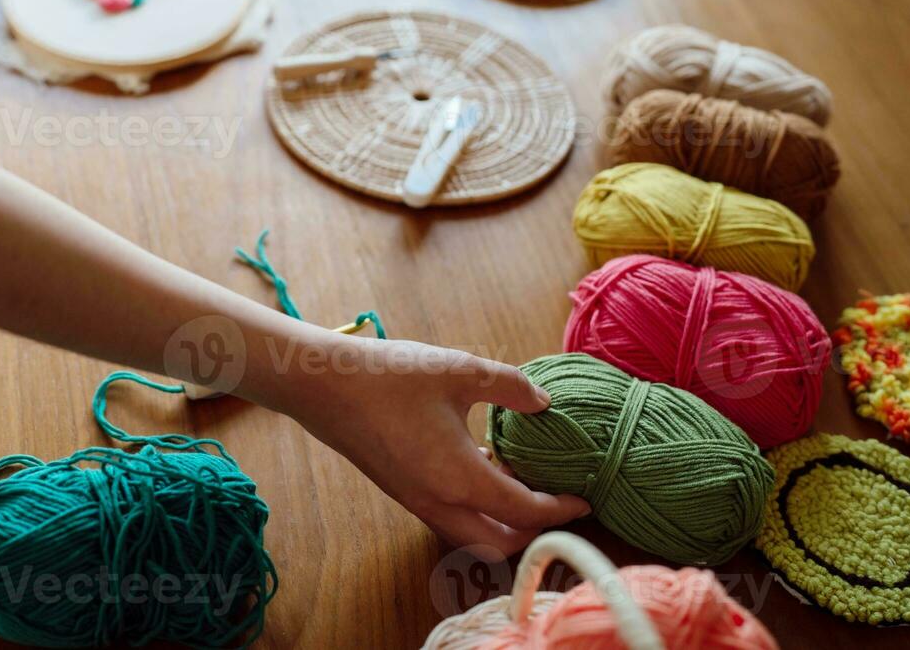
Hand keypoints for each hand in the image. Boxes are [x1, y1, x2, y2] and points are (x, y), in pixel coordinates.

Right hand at [283, 336, 589, 554]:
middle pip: (502, 540)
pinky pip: (453, 517)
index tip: (585, 496)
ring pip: (475, 534)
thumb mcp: (460, 370)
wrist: (325, 387)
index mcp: (460, 479)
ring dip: (505, 519)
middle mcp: (440, 503)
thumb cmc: (391, 376)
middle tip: (559, 497)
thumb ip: (511, 387)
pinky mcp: (404, 493)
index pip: (526, 512)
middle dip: (537, 527)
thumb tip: (544, 402)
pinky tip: (483, 462)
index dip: (561, 507)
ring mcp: (418, 502)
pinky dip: (478, 506)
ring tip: (521, 476)